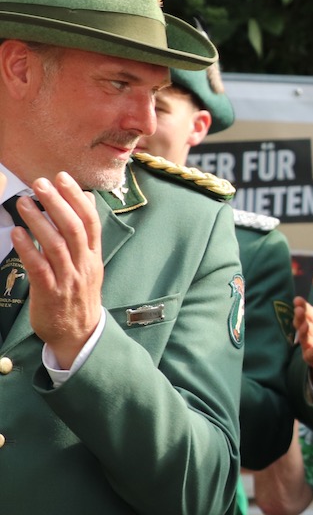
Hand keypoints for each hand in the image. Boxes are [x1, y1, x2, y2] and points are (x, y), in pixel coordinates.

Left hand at [12, 173, 103, 368]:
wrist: (79, 335)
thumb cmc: (79, 296)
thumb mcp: (90, 265)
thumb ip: (86, 235)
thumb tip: (86, 201)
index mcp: (94, 257)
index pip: (91, 223)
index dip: (76, 199)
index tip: (63, 179)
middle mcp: (84, 266)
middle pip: (74, 229)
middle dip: (58, 204)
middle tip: (41, 184)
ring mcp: (68, 280)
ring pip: (56, 245)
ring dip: (39, 221)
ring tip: (24, 202)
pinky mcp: (50, 293)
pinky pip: (39, 267)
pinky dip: (28, 248)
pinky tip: (17, 232)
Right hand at [294, 271, 312, 392]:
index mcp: (312, 317)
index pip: (304, 309)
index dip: (300, 305)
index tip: (299, 300)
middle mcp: (309, 329)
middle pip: (300, 323)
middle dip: (299, 317)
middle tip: (300, 310)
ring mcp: (310, 344)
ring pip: (303, 338)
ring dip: (303, 332)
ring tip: (305, 326)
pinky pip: (310, 356)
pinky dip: (312, 352)